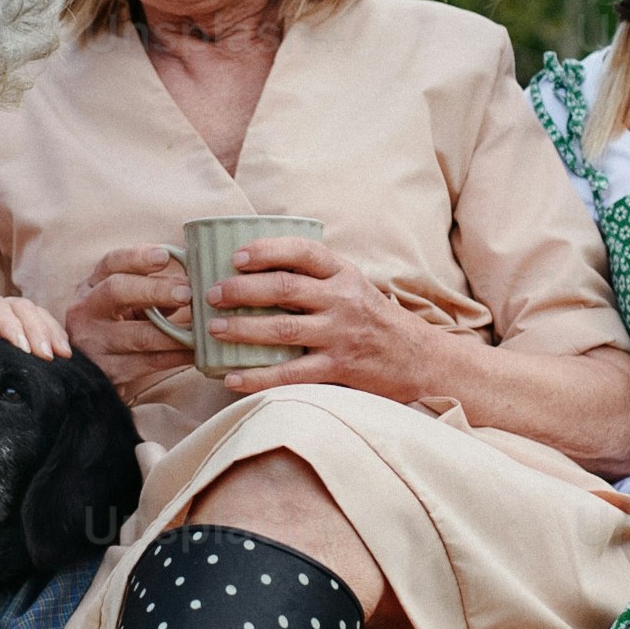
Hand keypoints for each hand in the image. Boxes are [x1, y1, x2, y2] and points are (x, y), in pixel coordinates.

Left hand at [0, 284, 69, 362]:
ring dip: (49, 332)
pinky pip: (33, 327)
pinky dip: (49, 337)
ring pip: (30, 313)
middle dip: (37, 329)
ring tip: (63, 355)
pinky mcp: (5, 333)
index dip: (10, 325)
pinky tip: (62, 353)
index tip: (23, 349)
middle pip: (17, 307)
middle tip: (50, 357)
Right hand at [67, 243, 201, 395]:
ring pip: (139, 335)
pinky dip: (177, 356)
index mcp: (91, 287)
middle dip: (154, 290)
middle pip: (117, 291)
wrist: (84, 377)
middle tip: (186, 292)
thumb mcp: (121, 304)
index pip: (111, 263)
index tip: (165, 256)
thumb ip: (149, 290)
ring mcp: (95, 343)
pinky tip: (196, 351)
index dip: (138, 257)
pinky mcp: (109, 372)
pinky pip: (150, 363)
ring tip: (203, 326)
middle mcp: (86, 311)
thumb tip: (187, 280)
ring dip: (175, 331)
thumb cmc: (112, 328)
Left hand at [211, 237, 447, 400]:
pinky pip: (291, 373)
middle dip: (241, 290)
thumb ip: (314, 278)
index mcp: (343, 273)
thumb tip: (253, 272)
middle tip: (210, 294)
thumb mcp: (352, 286)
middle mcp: (341, 300)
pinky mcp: (338, 368)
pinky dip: (258, 377)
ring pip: (283, 329)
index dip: (267, 251)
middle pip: (284, 288)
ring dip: (243, 328)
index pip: (303, 252)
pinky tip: (231, 377)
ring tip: (213, 329)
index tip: (235, 256)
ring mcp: (340, 335)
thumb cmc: (373, 319)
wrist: (419, 359)